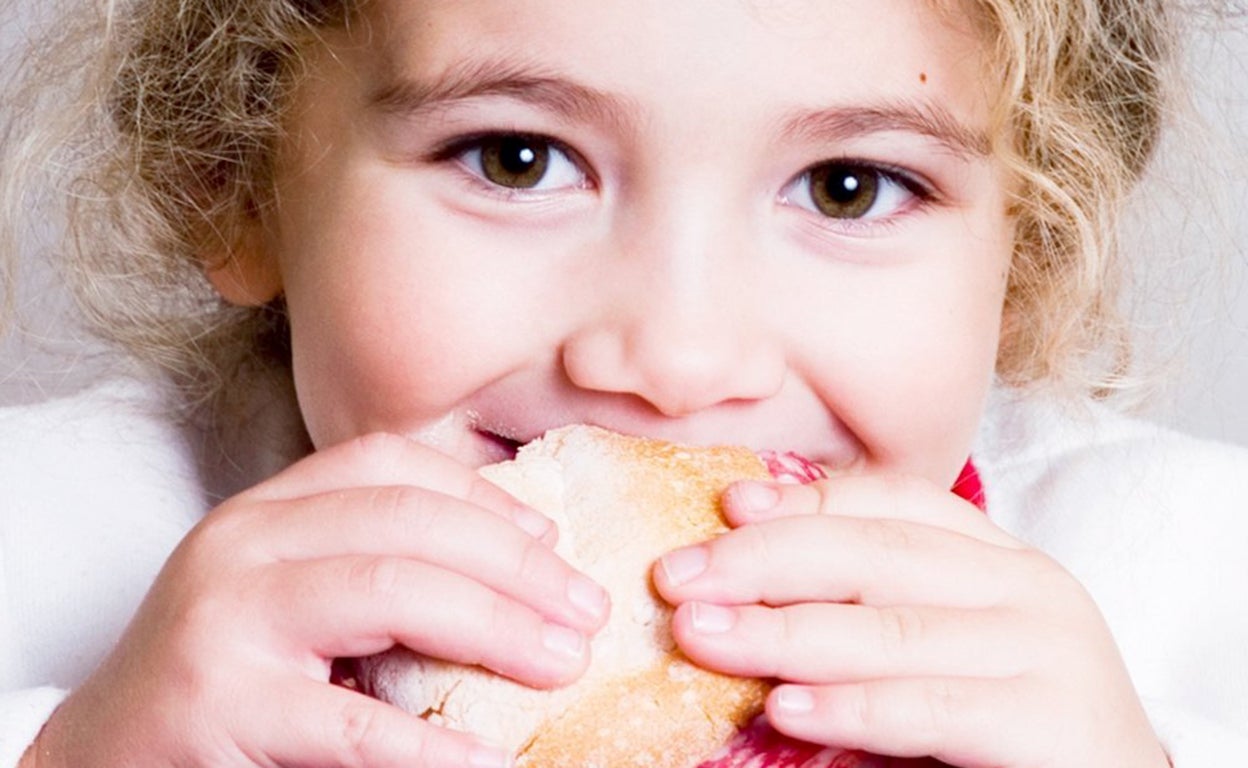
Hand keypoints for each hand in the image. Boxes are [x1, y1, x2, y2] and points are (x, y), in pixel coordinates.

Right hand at [22, 433, 608, 767]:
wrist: (105, 752)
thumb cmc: (223, 672)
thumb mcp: (290, 591)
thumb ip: (376, 562)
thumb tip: (526, 559)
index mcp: (265, 510)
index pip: (388, 465)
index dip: (485, 496)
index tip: (552, 539)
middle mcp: (242, 543)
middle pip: (406, 522)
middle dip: (514, 564)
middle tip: (584, 611)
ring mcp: (226, 619)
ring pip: (390, 591)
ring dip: (497, 626)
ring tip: (564, 662)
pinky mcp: (221, 706)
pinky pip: (350, 724)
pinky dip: (431, 745)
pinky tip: (489, 757)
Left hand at [654, 475, 1169, 767]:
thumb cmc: (1001, 724)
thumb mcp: (930, 649)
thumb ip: (862, 612)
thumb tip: (736, 590)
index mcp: (996, 556)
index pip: (893, 502)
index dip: (805, 501)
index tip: (725, 508)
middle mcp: (1026, 584)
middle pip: (876, 553)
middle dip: (765, 562)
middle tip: (679, 578)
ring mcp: (1045, 647)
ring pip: (890, 628)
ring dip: (782, 633)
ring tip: (702, 637)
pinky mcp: (1052, 719)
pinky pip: (929, 706)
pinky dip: (849, 707)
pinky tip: (783, 708)